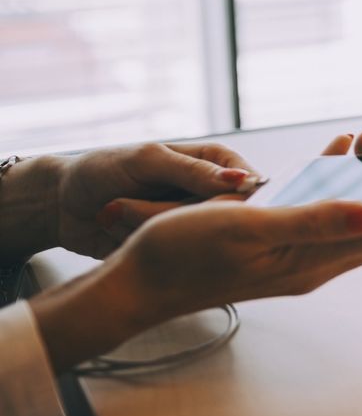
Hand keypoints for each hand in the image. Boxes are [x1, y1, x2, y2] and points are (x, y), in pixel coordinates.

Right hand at [29, 129, 361, 371]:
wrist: (139, 280)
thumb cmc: (186, 255)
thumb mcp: (250, 228)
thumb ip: (313, 221)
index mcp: (317, 262)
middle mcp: (317, 261)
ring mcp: (299, 252)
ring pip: (352, 212)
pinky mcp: (281, 239)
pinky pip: (322, 208)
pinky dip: (335, 178)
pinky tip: (339, 151)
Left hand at [53, 142, 260, 257]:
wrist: (59, 204)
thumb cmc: (101, 169)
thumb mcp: (146, 161)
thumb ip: (193, 171)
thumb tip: (241, 180)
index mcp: (211, 162)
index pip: (249, 183)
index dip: (235, 200)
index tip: (202, 206)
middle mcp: (206, 194)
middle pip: (220, 215)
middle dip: (170, 212)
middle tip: (133, 202)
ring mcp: (188, 222)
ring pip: (193, 237)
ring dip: (146, 226)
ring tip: (117, 211)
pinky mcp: (170, 247)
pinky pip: (170, 254)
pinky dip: (138, 242)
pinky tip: (118, 230)